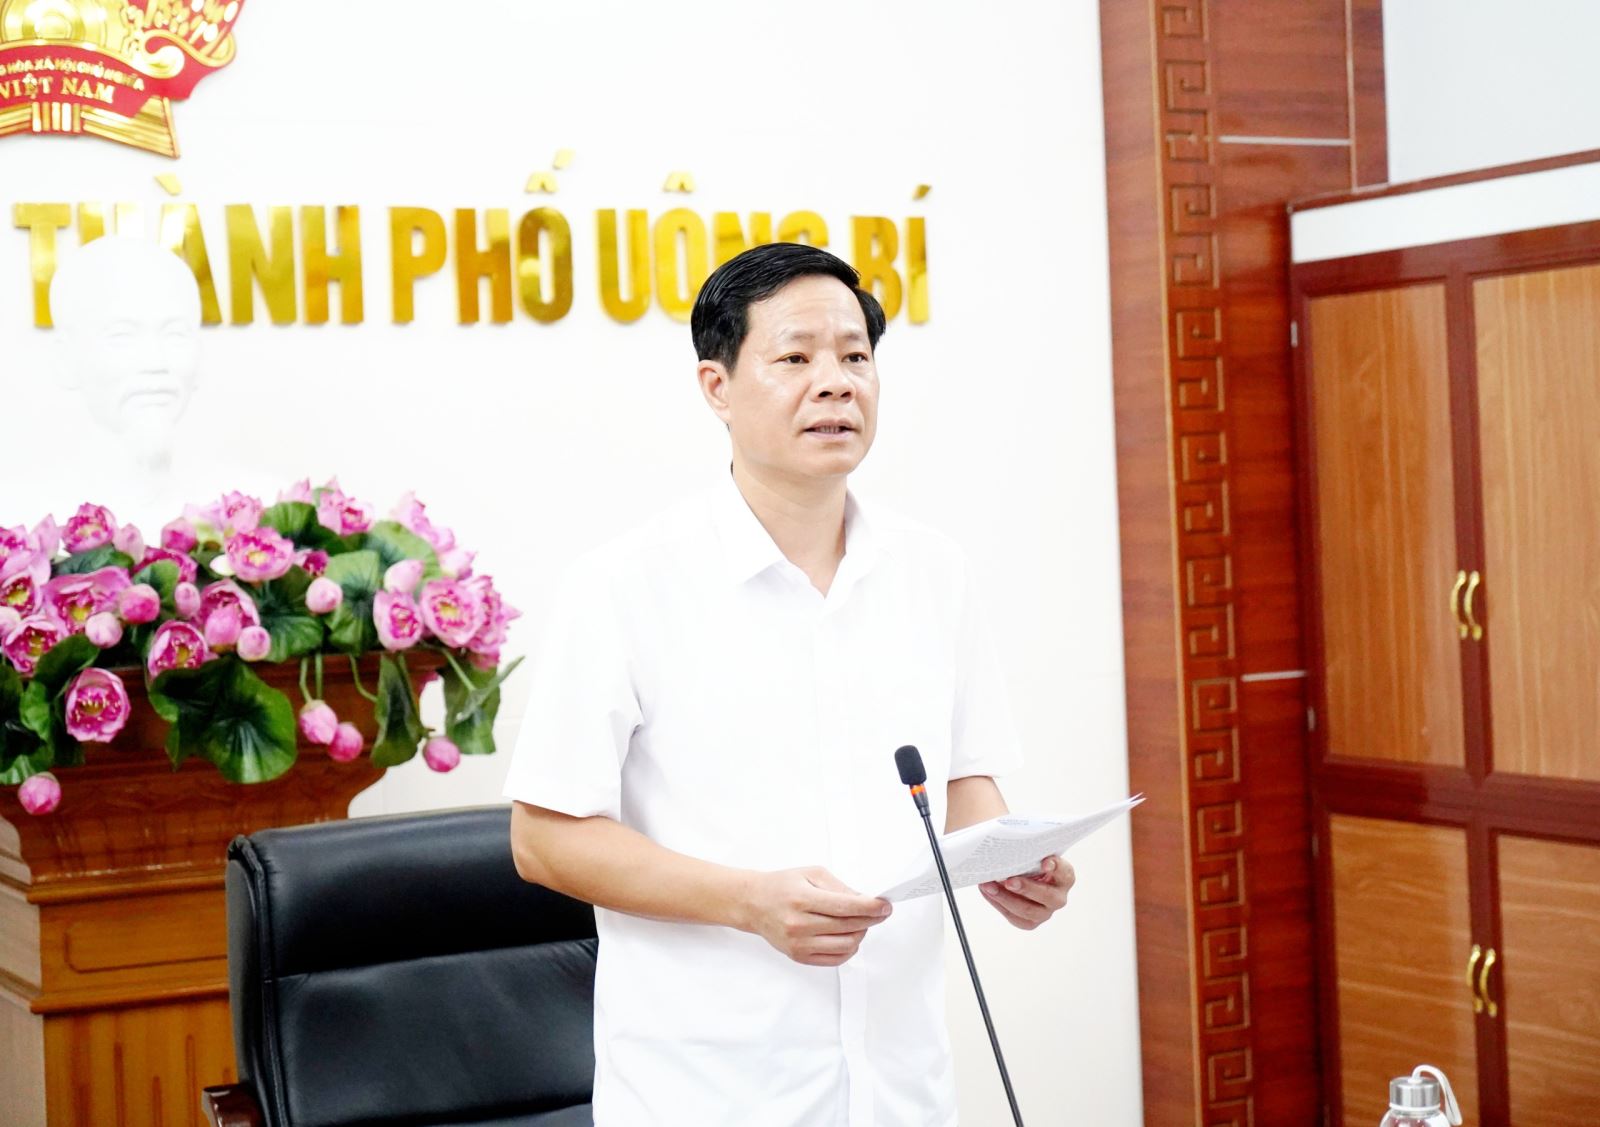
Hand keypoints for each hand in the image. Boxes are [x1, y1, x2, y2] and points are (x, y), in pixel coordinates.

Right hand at [740, 866, 892, 966]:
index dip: (870, 907)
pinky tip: (850, 936)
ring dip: (861, 933)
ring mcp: (799, 944)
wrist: (754, 903)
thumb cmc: (782, 886)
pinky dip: (849, 949)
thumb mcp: (811, 874)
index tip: (885, 905)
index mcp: (802, 900)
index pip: (846, 907)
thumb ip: (839, 887)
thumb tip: (864, 899)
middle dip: (871, 919)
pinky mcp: (799, 957)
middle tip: (880, 912)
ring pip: (846, 945)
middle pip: (848, 926)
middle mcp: (799, 924)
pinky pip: (835, 959)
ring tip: (862, 922)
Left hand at [980, 855, 1073, 929]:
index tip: (1045, 862)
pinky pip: (1015, 917)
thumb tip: (1008, 838)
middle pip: (1047, 896)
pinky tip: (988, 892)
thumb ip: (1027, 849)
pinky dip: (998, 904)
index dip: (1056, 867)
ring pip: (1028, 911)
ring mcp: (1045, 912)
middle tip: (1009, 880)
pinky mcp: (1030, 922)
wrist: (1021, 874)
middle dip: (1026, 888)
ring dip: (1005, 898)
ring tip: (988, 886)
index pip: (1064, 872)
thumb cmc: (1028, 860)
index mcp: (1065, 876)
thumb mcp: (1031, 852)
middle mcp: (1059, 897)